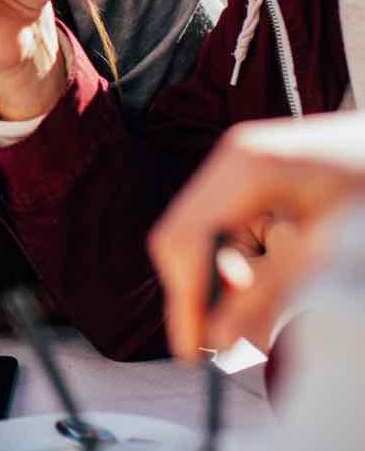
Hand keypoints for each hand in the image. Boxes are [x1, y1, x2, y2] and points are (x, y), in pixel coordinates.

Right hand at [149, 112, 364, 360]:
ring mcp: (243, 167)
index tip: (195, 353)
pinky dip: (256, 264)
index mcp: (243, 165)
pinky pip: (236, 231)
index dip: (184, 299)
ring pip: (211, 239)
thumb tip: (222, 339)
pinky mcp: (258, 180)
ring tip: (291, 296)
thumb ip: (272, 291)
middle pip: (188, 238)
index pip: (184, 239)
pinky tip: (293, 269)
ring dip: (241, 279)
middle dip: (210, 291)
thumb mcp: (329, 247)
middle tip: (243, 339)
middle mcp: (232, 161)